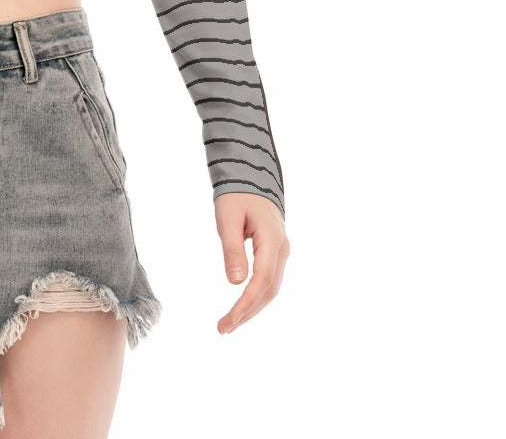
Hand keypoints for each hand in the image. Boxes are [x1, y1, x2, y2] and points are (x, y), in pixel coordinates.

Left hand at [214, 193, 288, 333]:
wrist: (250, 177)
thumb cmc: (236, 195)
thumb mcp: (227, 218)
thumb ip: (232, 249)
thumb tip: (235, 283)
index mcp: (272, 240)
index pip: (262, 281)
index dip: (246, 304)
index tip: (228, 321)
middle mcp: (282, 249)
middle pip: (269, 290)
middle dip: (247, 312)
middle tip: (223, 328)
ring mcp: (281, 251)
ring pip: (271, 288)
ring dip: (252, 308)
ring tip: (230, 324)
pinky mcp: (275, 252)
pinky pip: (269, 280)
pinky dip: (256, 296)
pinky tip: (242, 307)